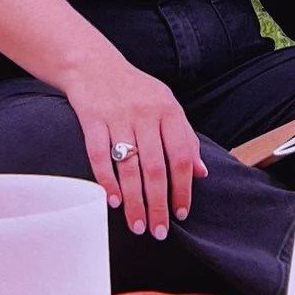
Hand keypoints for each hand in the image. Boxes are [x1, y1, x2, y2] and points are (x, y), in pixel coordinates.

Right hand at [62, 51, 206, 236]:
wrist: (93, 64)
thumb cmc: (135, 89)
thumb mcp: (167, 106)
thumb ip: (185, 138)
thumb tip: (201, 173)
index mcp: (168, 111)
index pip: (181, 157)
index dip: (183, 188)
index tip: (180, 213)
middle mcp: (145, 114)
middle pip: (155, 168)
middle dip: (158, 204)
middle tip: (158, 231)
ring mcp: (117, 117)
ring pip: (128, 167)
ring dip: (134, 201)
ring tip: (137, 225)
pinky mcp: (92, 119)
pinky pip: (99, 155)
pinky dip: (106, 181)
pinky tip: (112, 201)